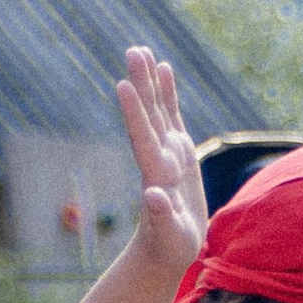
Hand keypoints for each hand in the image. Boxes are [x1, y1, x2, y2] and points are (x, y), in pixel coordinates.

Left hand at [114, 50, 206, 278]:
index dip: (134, 112)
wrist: (168, 251)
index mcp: (156, 176)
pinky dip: (168, 93)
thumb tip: (153, 196)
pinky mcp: (179, 153)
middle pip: (149, 115)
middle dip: (142, 84)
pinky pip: (172, 116)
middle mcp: (159, 158)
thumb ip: (162, 217)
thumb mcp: (170, 237)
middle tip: (133, 51)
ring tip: (142, 50)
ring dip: (150, 81)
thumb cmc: (170, 249)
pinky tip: (164, 69)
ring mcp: (168, 152)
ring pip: (157, 110)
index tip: (123, 85)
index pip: (143, 138)